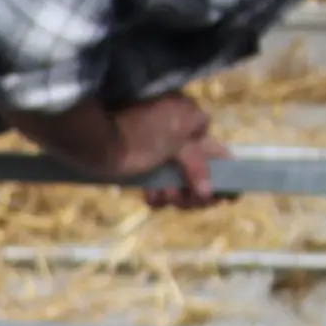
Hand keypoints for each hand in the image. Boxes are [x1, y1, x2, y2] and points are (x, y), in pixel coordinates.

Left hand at [112, 94, 231, 209]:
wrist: (97, 137)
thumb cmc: (140, 131)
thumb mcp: (177, 141)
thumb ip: (197, 163)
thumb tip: (208, 189)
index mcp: (194, 126)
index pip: (219, 155)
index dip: (226, 176)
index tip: (228, 196)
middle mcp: (181, 142)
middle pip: (201, 177)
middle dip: (197, 192)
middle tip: (190, 200)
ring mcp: (162, 159)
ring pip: (181, 188)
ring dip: (176, 196)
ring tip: (165, 194)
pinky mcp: (144, 174)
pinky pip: (160, 192)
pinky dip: (158, 197)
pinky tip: (151, 195)